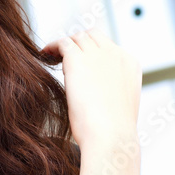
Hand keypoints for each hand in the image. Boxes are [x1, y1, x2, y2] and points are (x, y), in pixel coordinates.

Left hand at [42, 30, 141, 174]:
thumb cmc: (113, 133)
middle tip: (64, 57)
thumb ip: (112, 93)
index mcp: (129, 65)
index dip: (93, 53)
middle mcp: (115, 55)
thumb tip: (98, 98)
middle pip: (93, 37)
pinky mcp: (77, 59)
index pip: (109, 48)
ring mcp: (96, 55)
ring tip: (52, 56)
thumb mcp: (120, 107)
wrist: (110, 138)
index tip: (82, 63)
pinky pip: (62, 43)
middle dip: (79, 44)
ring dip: (65, 46)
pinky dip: (52, 46)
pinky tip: (44, 55)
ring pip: (77, 38)